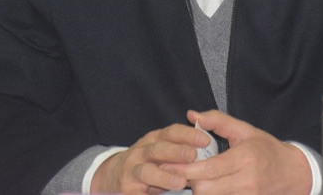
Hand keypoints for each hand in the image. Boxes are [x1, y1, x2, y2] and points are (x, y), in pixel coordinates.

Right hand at [91, 122, 209, 193]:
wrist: (113, 175)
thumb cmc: (148, 161)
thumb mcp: (161, 149)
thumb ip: (180, 146)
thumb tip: (209, 145)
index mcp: (153, 140)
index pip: (170, 132)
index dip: (187, 135)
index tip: (205, 139)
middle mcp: (141, 152)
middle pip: (157, 150)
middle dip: (175, 152)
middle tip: (193, 156)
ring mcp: (132, 171)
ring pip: (146, 172)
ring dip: (163, 177)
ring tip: (180, 182)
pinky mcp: (127, 189)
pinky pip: (139, 193)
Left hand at [164, 110, 312, 193]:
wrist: (293, 174)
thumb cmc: (267, 149)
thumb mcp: (245, 130)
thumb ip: (218, 121)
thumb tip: (193, 115)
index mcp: (245, 158)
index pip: (210, 169)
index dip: (186, 169)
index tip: (169, 164)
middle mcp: (247, 181)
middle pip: (206, 189)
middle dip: (188, 182)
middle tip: (176, 172)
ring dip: (197, 191)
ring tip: (188, 180)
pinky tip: (204, 187)